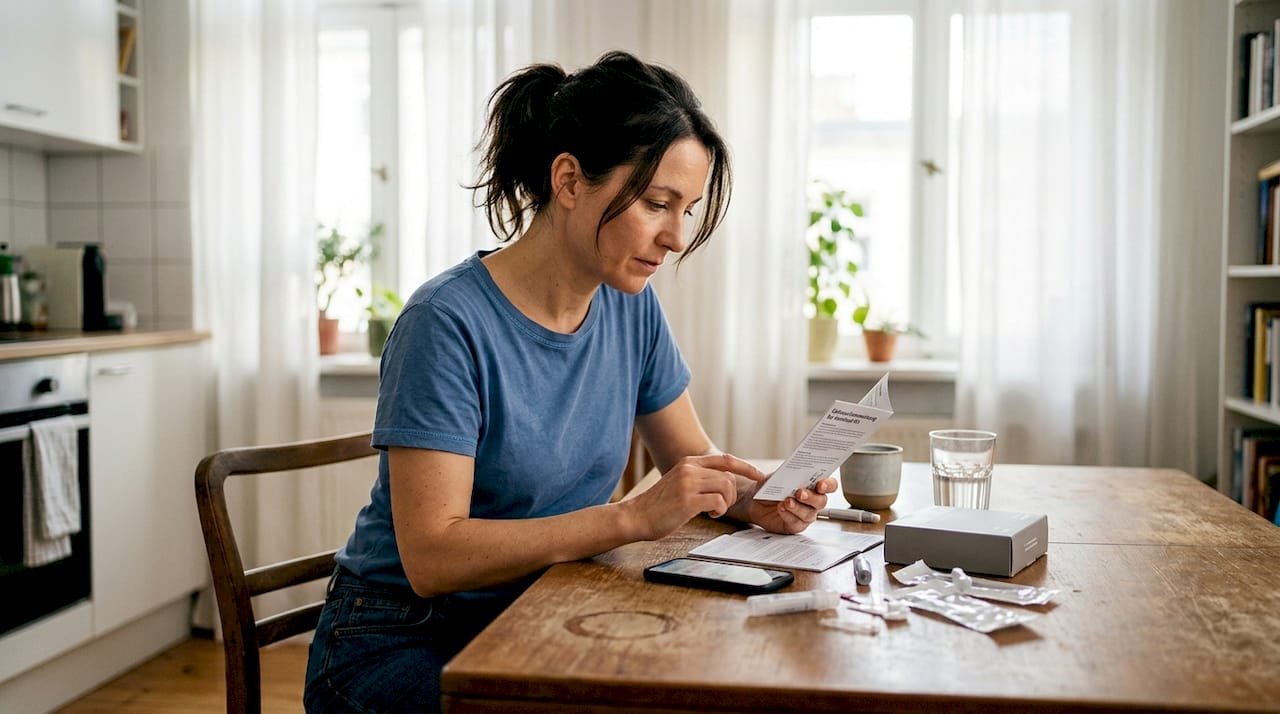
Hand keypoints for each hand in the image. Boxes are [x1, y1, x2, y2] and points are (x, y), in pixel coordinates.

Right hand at [624, 453, 759, 539]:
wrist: (637, 516)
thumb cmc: (659, 504)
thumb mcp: (679, 482)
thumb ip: (699, 477)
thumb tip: (725, 480)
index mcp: (689, 462)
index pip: (725, 459)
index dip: (746, 467)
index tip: (759, 475)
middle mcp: (689, 469)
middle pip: (729, 476)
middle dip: (732, 494)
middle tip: (722, 505)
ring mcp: (688, 483)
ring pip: (726, 488)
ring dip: (726, 503)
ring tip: (714, 511)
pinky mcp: (688, 500)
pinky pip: (718, 502)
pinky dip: (720, 510)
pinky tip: (710, 515)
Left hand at [743, 476, 836, 533]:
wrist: (754, 499)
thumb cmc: (770, 486)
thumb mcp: (777, 476)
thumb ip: (788, 474)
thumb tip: (794, 472)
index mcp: (813, 485)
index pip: (830, 485)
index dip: (828, 485)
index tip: (820, 484)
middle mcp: (812, 501)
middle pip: (821, 501)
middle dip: (811, 497)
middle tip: (800, 492)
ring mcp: (805, 514)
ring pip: (809, 514)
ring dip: (799, 507)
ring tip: (787, 501)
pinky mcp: (795, 526)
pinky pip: (796, 523)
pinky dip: (788, 515)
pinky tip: (781, 509)